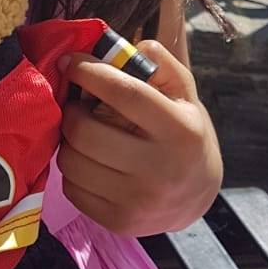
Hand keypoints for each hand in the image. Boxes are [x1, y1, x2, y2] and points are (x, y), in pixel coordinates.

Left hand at [57, 41, 222, 236]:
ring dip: (69, 142)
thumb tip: (133, 46)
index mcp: (180, 131)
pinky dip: (73, 171)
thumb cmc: (185, 135)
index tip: (69, 61)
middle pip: (86, 132)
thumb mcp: (185, 95)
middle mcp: (160, 170)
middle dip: (72, 112)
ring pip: (72, 162)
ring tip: (83, 134)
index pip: (124, 94)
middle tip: (76, 106)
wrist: (198, 197)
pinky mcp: (119, 222)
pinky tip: (90, 162)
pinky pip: (71, 189)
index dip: (89, 72)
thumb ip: (162, 64)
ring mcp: (138, 201)